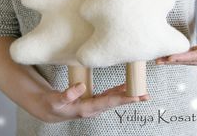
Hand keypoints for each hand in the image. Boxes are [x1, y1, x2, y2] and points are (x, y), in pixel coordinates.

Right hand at [35, 82, 149, 122]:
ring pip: (113, 100)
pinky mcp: (93, 101)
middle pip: (114, 103)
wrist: (51, 110)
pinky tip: (124, 88)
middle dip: (130, 99)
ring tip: (140, 92)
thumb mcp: (56, 100)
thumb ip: (68, 94)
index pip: (107, 103)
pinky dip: (117, 92)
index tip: (134, 97)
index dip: (121, 99)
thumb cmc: (53, 105)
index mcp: (86, 108)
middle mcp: (93, 108)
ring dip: (127, 96)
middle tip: (145, 95)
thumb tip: (81, 86)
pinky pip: (108, 97)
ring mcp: (94, 105)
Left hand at [155, 29, 196, 66]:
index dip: (183, 57)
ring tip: (158, 59)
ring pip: (188, 60)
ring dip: (173, 60)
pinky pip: (189, 57)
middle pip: (190, 61)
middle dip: (173, 61)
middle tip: (158, 61)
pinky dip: (178, 57)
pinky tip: (167, 56)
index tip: (169, 58)